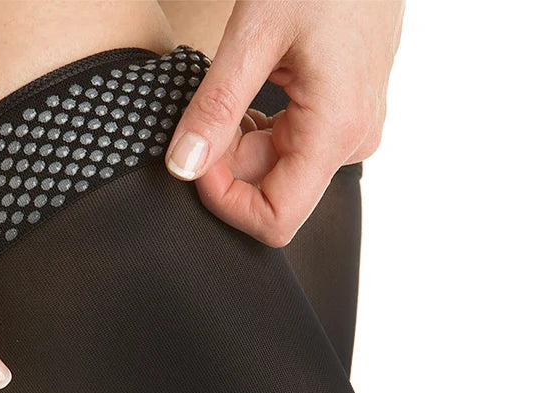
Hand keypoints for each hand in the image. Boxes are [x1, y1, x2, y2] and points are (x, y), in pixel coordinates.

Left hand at [164, 0, 403, 245]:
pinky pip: (294, 144)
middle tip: (209, 108)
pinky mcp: (346, 114)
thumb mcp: (256, 31)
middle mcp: (352, 142)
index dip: (226, 201)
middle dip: (229, 163)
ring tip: (235, 85)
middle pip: (273, 192)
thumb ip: (215, 106)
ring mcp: (353, 129)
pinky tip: (255, 85)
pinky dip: (262, 127)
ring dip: (243, 142)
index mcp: (336, 131)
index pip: (275, 219)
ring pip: (280, 168)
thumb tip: (181, 168)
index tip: (199, 158)